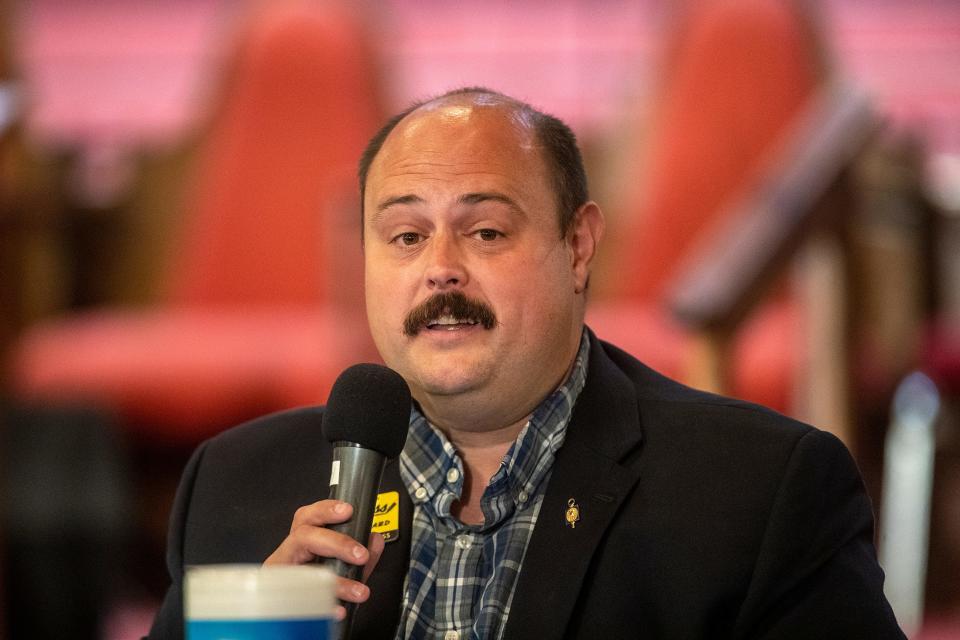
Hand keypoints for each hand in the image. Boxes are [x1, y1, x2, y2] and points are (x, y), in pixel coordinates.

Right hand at [264, 500, 385, 618]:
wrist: (297, 620)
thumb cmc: (316, 586)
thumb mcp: (343, 566)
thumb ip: (361, 553)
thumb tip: (374, 541)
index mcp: (300, 542)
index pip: (307, 516)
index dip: (326, 510)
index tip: (347, 511)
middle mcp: (287, 556)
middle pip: (303, 536)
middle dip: (336, 542)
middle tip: (360, 555)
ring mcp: (280, 577)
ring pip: (303, 570)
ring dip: (336, 581)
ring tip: (358, 591)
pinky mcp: (279, 601)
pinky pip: (302, 602)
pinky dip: (324, 606)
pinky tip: (339, 609)